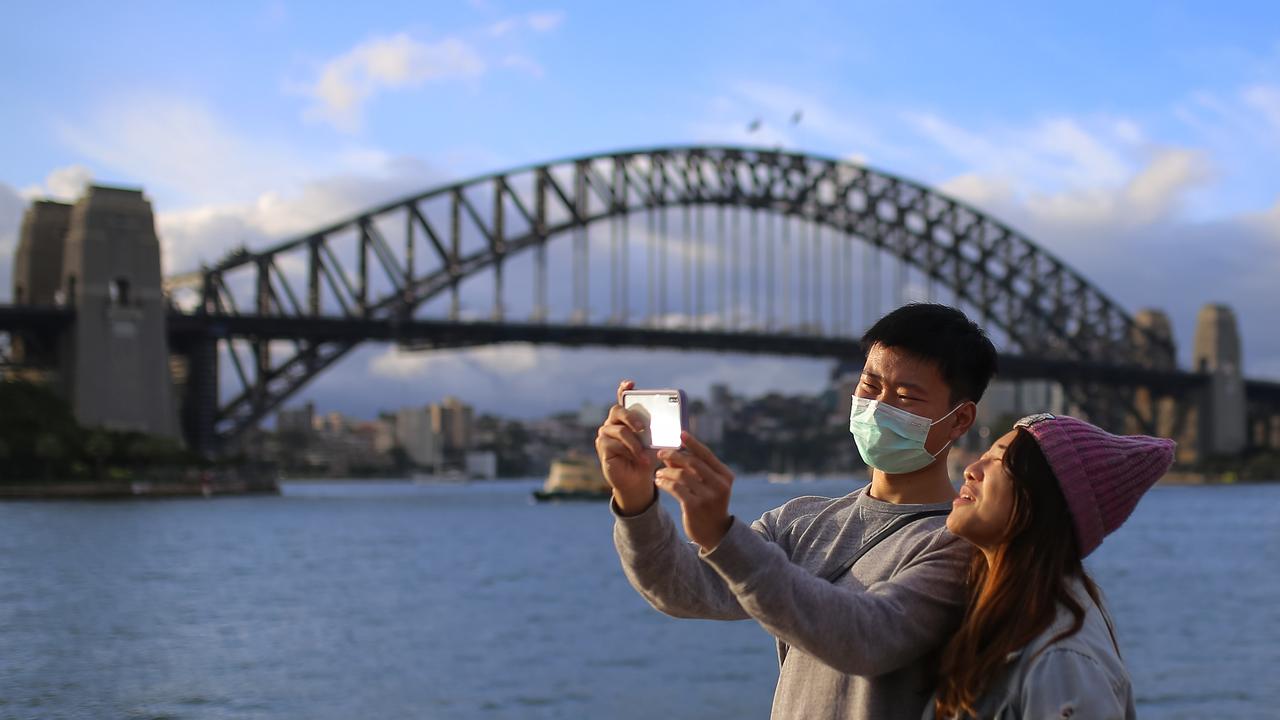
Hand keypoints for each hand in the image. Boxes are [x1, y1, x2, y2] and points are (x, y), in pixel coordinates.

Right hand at [595, 379, 658, 513]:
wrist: (638, 480)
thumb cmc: (648, 458)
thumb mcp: (656, 442)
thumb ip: (661, 431)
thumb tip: (678, 424)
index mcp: (627, 417)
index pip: (623, 398)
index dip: (624, 389)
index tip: (630, 383)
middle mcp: (613, 422)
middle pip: (617, 410)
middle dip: (631, 416)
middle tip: (643, 427)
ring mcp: (605, 434)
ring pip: (619, 431)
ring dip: (635, 444)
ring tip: (645, 455)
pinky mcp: (602, 447)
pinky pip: (614, 445)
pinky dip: (629, 453)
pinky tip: (639, 461)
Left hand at [655, 431, 734, 550]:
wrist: (714, 533)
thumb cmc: (709, 504)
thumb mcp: (708, 485)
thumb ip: (695, 469)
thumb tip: (675, 449)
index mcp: (725, 476)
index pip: (706, 454)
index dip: (692, 443)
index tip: (680, 434)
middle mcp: (720, 485)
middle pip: (692, 462)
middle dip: (674, 455)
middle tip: (660, 453)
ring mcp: (708, 496)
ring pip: (681, 475)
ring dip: (666, 471)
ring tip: (658, 472)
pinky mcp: (695, 507)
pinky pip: (675, 488)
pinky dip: (664, 483)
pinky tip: (659, 482)